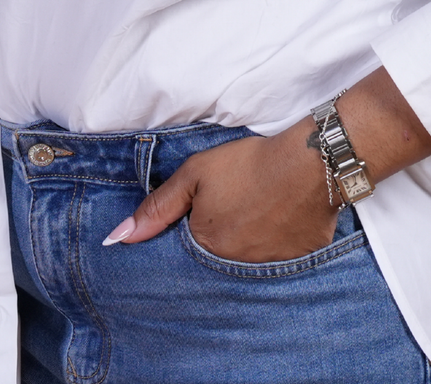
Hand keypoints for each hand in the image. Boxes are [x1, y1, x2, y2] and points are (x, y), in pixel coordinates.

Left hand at [112, 120, 340, 261]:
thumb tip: (119, 238)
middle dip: (222, 243)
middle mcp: (235, 266)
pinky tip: (283, 222)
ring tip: (259, 216)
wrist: (311, 161)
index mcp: (206, 246)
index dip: (193, 237)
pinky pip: (283, 261)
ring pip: (250, 264)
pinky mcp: (300, 262)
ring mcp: (270, 268)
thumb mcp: (196, 174)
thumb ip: (158, 207)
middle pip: (219, 262)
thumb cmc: (250, 164)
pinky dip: (279, 246)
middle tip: (237, 214)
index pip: (186, 257)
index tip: (206, 220)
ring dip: (250, 246)